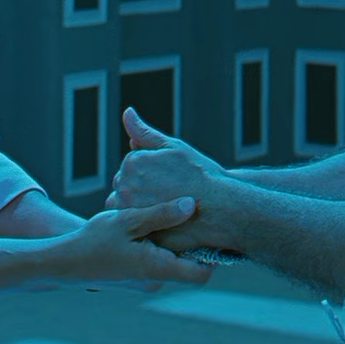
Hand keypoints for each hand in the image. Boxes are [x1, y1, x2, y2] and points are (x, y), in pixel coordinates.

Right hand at [48, 197, 213, 291]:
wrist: (63, 263)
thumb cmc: (92, 242)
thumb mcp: (127, 220)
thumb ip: (161, 213)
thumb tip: (192, 205)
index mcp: (157, 269)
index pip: (202, 273)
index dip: (212, 253)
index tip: (211, 227)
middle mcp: (156, 280)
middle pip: (189, 264)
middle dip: (191, 239)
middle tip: (192, 212)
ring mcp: (146, 281)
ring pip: (172, 260)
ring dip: (172, 239)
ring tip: (168, 212)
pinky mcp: (137, 277)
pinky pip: (158, 260)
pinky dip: (157, 243)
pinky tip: (148, 223)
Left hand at [105, 108, 235, 252]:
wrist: (221, 208)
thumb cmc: (200, 175)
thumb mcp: (173, 147)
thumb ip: (145, 133)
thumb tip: (127, 112)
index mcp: (133, 162)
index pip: (131, 166)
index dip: (151, 172)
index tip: (168, 179)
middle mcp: (126, 185)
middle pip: (124, 186)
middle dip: (140, 189)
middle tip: (168, 194)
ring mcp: (131, 210)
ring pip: (124, 207)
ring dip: (136, 207)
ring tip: (163, 209)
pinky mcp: (138, 231)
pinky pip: (132, 227)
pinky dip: (142, 224)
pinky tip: (160, 223)